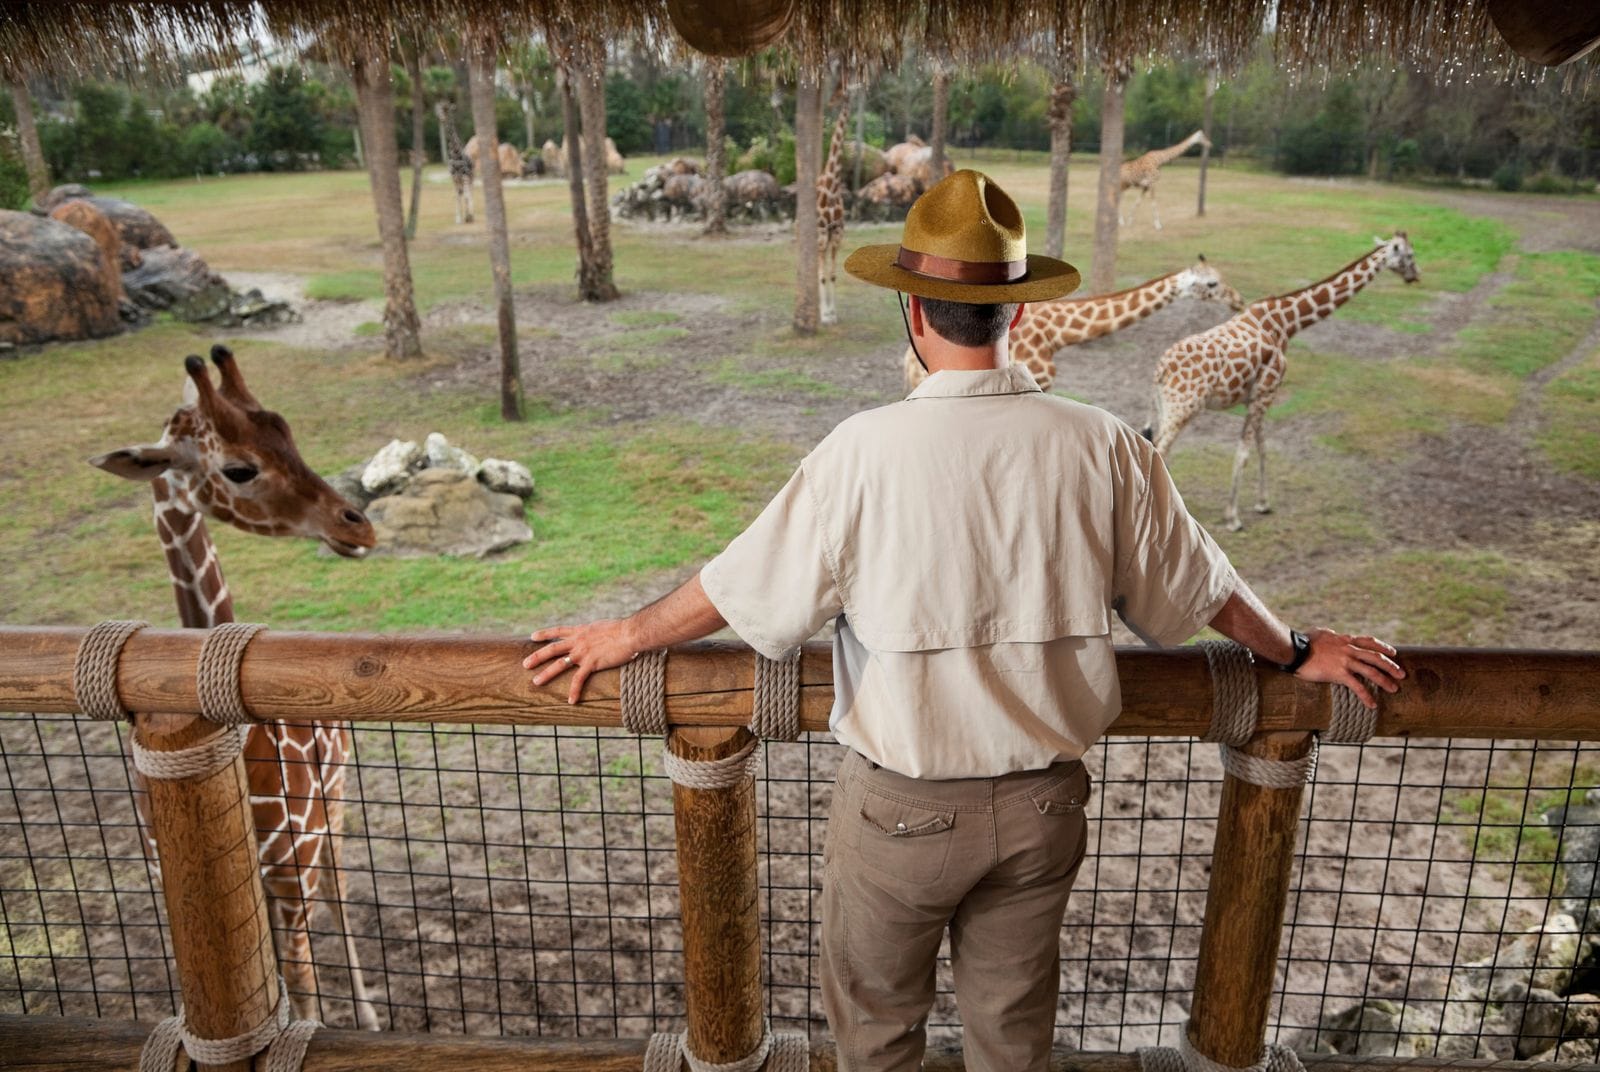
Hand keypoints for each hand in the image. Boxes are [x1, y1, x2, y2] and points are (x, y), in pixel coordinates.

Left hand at [524, 620, 638, 704]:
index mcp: (581, 630)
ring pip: (559, 664)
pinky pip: (579, 679)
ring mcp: (583, 653)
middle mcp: (579, 641)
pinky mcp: (592, 664)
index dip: (545, 634)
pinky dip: (574, 691)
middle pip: (552, 648)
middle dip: (537, 656)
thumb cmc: (624, 629)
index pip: (558, 631)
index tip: (533, 636)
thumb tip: (600, 636)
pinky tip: (571, 701)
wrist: (631, 633)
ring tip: (536, 682)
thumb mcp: (604, 627)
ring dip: (546, 673)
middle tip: (524, 664)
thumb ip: (597, 633)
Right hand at [1295, 628, 1403, 708]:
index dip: (1383, 647)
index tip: (1393, 653)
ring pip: (1371, 671)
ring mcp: (1345, 661)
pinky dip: (1366, 696)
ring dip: (1384, 681)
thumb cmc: (1304, 641)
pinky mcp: (1339, 674)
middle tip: (1402, 674)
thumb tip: (1333, 634)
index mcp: (1346, 640)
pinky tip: (1372, 705)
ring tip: (1394, 689)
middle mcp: (1349, 649)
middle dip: (1391, 666)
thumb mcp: (1321, 633)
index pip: (1369, 642)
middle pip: (1376, 657)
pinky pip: (1356, 686)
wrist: (1295, 649)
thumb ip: (1331, 635)